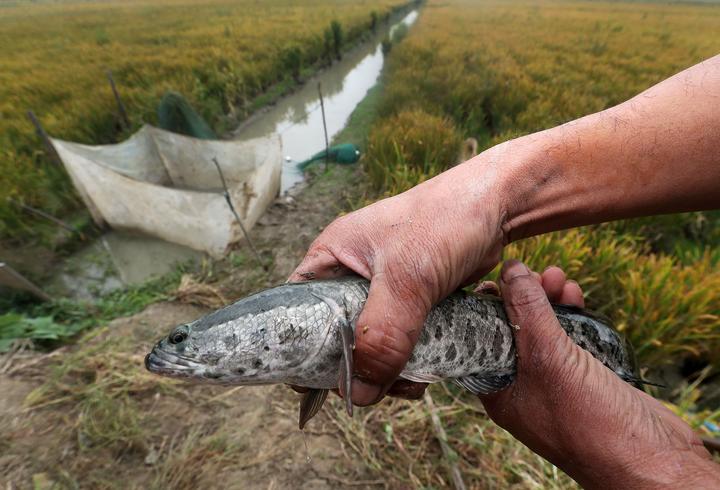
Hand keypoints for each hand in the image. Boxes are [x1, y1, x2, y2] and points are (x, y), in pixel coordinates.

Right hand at [289, 144, 516, 404]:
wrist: (496, 207)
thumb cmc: (444, 222)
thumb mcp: (406, 280)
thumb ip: (381, 335)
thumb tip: (360, 393)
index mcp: (330, 258)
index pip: (298, 312)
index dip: (304, 349)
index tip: (322, 383)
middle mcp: (349, 274)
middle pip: (335, 336)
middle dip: (355, 367)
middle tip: (376, 388)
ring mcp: (381, 289)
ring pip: (370, 343)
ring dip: (386, 369)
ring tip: (409, 382)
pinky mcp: (410, 301)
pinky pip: (398, 340)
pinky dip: (408, 360)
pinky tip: (424, 372)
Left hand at [481, 260, 719, 488]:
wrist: (651, 458)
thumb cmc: (588, 421)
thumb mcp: (547, 358)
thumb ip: (527, 311)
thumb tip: (511, 271)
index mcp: (500, 391)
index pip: (481, 341)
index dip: (487, 308)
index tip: (494, 280)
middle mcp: (523, 386)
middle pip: (514, 330)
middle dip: (524, 297)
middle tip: (536, 273)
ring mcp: (555, 381)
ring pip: (544, 330)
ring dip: (550, 300)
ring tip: (560, 278)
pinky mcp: (585, 376)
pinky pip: (571, 338)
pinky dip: (572, 315)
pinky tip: (575, 295)